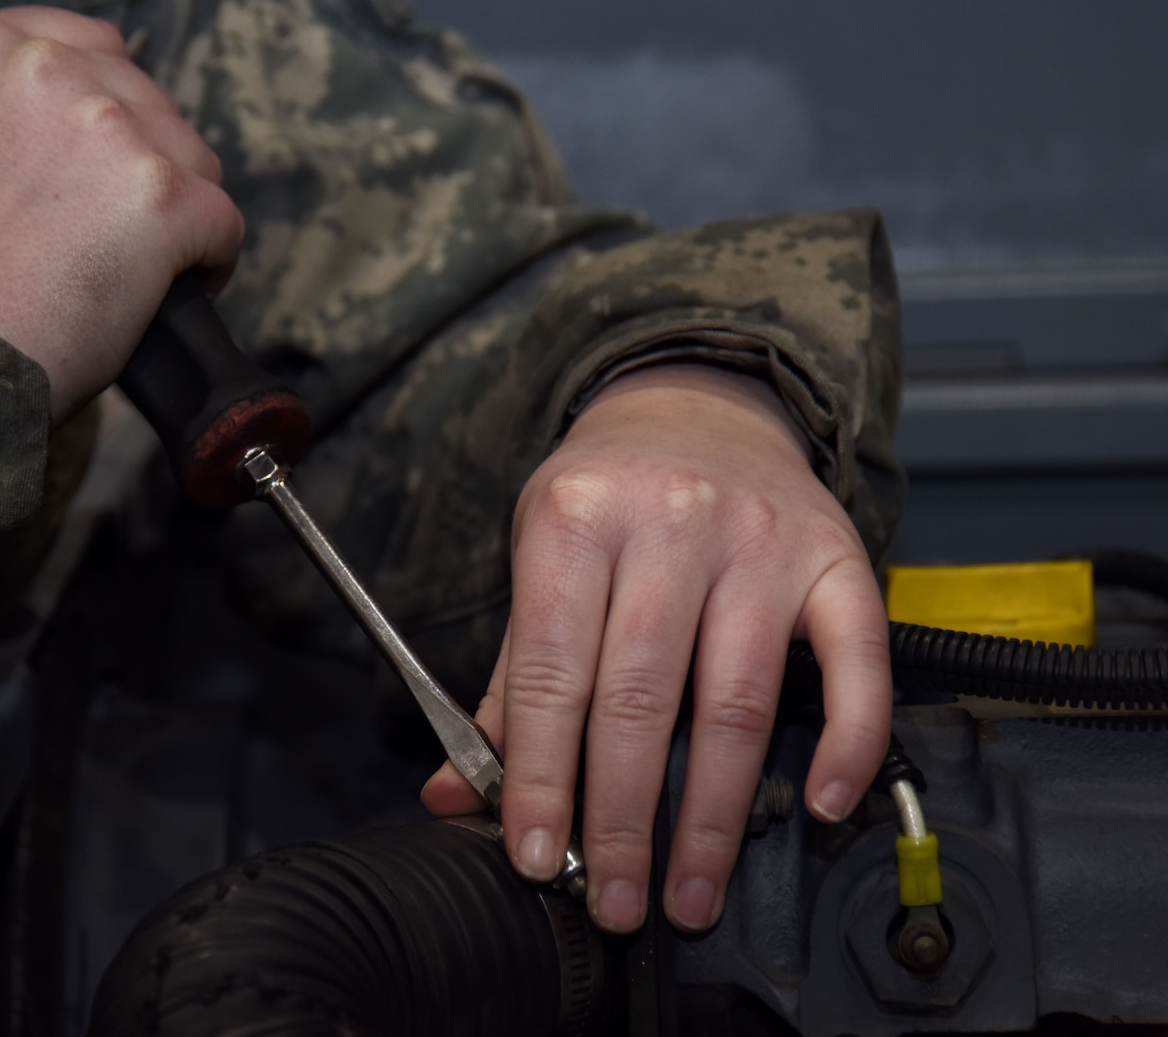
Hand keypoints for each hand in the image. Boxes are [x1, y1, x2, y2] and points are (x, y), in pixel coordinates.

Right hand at [0, 7, 244, 421]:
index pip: (89, 51)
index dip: (103, 111)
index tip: (100, 160)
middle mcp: (50, 72)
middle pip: (145, 104)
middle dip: (138, 163)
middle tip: (107, 227)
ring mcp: (113, 132)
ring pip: (190, 158)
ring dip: (174, 207)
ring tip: (135, 262)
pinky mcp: (164, 198)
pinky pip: (222, 222)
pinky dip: (209, 260)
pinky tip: (174, 289)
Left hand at [421, 363, 890, 933]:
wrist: (698, 404)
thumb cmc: (607, 498)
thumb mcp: (538, 561)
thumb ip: (506, 684)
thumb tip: (450, 795)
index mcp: (577, 520)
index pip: (550, 675)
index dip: (539, 777)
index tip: (533, 856)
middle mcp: (670, 523)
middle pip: (641, 700)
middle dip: (622, 820)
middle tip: (613, 902)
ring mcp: (761, 540)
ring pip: (737, 701)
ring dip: (714, 815)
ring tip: (691, 892)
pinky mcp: (837, 557)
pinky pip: (856, 663)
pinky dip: (845, 743)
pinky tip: (818, 806)